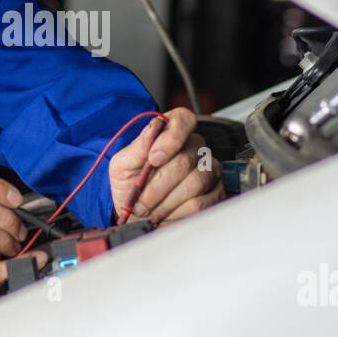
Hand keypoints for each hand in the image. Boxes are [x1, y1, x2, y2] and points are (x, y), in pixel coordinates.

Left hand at [108, 108, 222, 224]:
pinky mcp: (215, 194)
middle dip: (158, 186)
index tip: (154, 159)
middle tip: (141, 202)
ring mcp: (208, 170)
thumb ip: (137, 148)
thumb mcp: (122, 166)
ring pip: (194, 183)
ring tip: (150, 211)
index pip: (183, 119)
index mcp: (171, 133)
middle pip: (185, 160)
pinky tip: (165, 216)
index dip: (171, 138)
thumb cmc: (130, 185)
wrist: (135, 213)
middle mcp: (194, 148)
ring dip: (166, 202)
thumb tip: (152, 130)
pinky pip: (201, 203)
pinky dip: (178, 214)